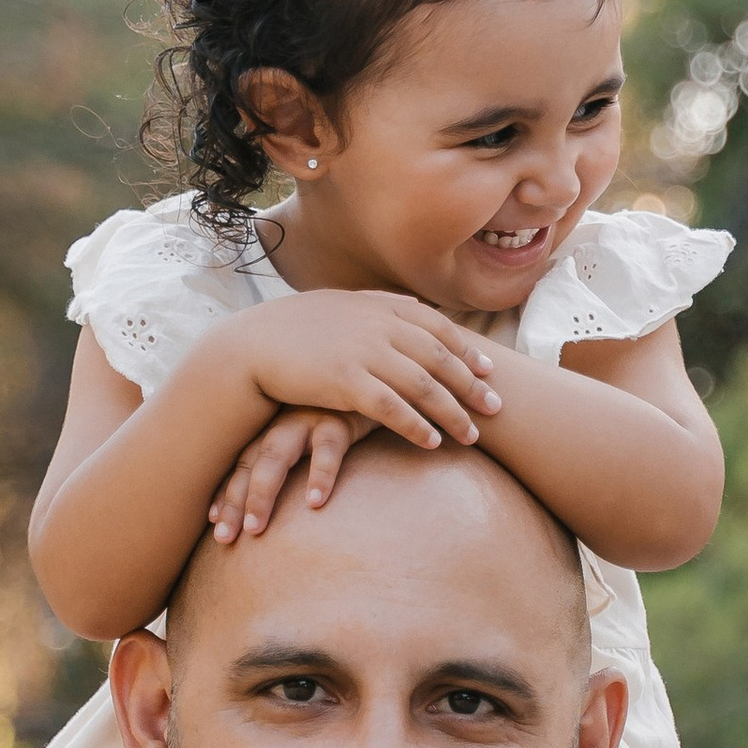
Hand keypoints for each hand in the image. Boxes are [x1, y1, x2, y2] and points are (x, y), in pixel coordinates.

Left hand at [209, 406, 371, 541]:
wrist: (380, 382)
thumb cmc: (347, 414)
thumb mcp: (318, 436)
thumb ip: (302, 462)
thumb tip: (291, 508)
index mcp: (274, 428)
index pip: (241, 463)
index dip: (226, 493)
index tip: (213, 523)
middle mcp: (283, 422)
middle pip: (250, 464)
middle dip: (235, 502)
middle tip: (225, 539)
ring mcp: (308, 417)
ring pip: (275, 455)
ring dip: (260, 493)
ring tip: (255, 528)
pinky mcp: (341, 417)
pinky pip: (328, 448)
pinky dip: (320, 475)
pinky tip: (314, 503)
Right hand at [240, 289, 502, 452]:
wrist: (250, 346)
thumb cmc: (294, 329)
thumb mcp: (341, 305)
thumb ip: (380, 305)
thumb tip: (415, 304)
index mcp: (380, 307)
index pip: (437, 328)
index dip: (466, 351)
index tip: (488, 371)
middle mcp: (378, 327)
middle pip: (440, 359)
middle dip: (471, 385)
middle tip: (496, 408)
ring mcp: (363, 353)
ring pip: (424, 386)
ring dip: (453, 413)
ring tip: (472, 435)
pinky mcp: (346, 382)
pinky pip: (393, 409)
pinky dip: (417, 426)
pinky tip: (433, 443)